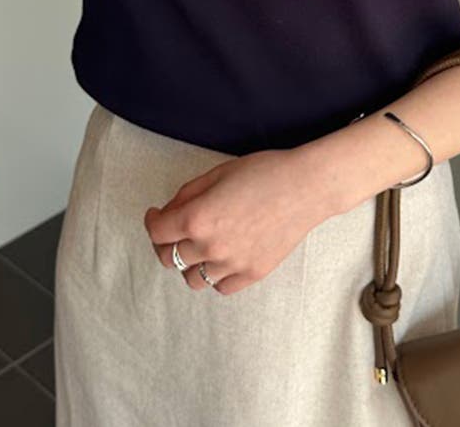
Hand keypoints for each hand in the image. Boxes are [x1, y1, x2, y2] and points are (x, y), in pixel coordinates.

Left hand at [143, 148, 329, 294]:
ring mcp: (232, 264)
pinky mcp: (252, 274)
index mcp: (197, 218)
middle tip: (172, 230)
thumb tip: (170, 211)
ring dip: (189, 263)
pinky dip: (214, 275)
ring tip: (199, 247)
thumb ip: (187, 194)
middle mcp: (210, 246)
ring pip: (192, 278)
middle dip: (165, 242)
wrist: (306, 187)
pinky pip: (220, 287)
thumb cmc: (264, 172)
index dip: (152, 221)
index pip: (157, 232)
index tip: (155, 215)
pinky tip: (220, 258)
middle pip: (169, 257)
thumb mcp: (218, 173)